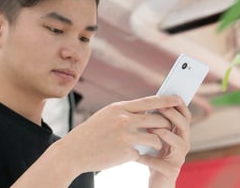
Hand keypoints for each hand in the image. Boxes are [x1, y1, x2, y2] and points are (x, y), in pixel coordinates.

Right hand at [56, 95, 183, 173]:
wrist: (74, 150)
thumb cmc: (91, 132)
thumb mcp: (107, 116)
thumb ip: (126, 112)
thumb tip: (147, 112)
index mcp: (119, 108)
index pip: (149, 101)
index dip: (166, 100)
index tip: (179, 99)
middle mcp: (124, 119)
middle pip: (158, 119)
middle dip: (166, 124)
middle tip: (167, 128)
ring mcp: (126, 136)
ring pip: (156, 137)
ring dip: (157, 142)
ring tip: (152, 144)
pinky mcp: (126, 152)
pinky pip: (143, 153)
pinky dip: (140, 154)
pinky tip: (129, 154)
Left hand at [136, 101, 190, 187]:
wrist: (156, 180)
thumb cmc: (152, 154)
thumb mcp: (152, 135)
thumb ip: (152, 121)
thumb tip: (145, 102)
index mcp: (178, 133)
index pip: (184, 115)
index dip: (178, 105)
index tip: (168, 94)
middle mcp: (182, 144)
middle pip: (184, 126)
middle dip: (173, 115)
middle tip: (160, 108)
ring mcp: (178, 158)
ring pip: (179, 143)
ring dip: (164, 134)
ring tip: (150, 129)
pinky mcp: (171, 171)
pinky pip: (161, 163)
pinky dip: (148, 158)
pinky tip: (136, 155)